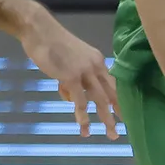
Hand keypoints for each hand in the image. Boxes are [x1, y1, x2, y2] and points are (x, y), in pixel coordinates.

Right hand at [20, 10, 117, 139]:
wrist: (40, 30)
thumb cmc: (51, 44)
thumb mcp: (68, 62)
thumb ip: (71, 80)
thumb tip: (70, 97)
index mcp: (98, 61)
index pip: (113, 83)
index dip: (119, 99)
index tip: (125, 113)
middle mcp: (96, 67)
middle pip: (112, 94)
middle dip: (118, 113)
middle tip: (122, 129)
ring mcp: (85, 72)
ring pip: (100, 100)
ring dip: (106, 119)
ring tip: (111, 134)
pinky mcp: (71, 77)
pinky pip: (80, 100)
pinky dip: (82, 115)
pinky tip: (83, 126)